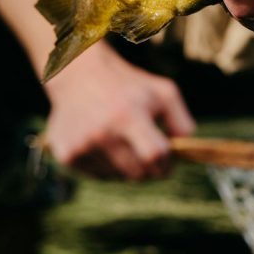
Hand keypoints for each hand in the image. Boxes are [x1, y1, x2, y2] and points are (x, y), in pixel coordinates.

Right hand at [43, 42, 195, 179]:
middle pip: (138, 173)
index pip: (154, 156)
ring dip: (127, 167)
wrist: (79, 75)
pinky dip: (107, 166)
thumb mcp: (163, 92)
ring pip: (118, 177)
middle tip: (148, 153)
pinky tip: (104, 143)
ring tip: (122, 140)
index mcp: (128, 115)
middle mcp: (102, 132)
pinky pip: (99, 177)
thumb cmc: (128, 85)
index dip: (166, 164)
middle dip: (149, 169)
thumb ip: (182, 122)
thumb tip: (186, 153)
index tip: (167, 161)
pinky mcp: (67, 155)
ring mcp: (82, 145)